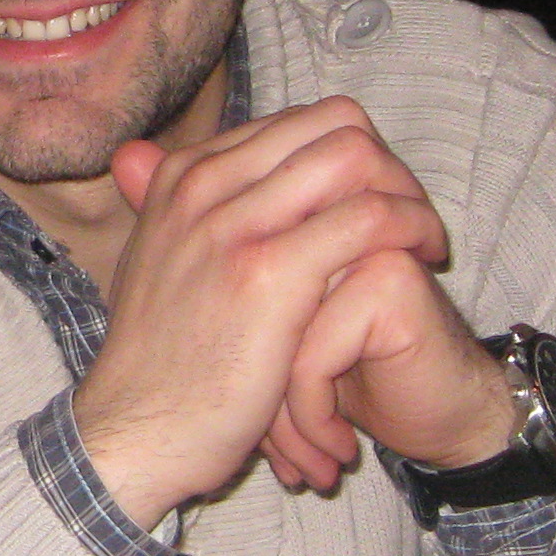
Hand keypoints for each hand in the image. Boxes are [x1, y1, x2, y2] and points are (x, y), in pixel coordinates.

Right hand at [71, 98, 516, 523]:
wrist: (135, 433)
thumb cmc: (156, 364)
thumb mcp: (147, 262)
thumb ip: (158, 206)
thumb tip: (135, 154)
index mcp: (183, 176)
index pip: (299, 122)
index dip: (353, 156)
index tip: (372, 203)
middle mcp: (204, 184)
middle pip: (335, 123)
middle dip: (388, 164)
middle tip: (408, 219)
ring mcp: (234, 224)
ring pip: (354, 156)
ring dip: (407, 193)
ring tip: (421, 241)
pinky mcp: (270, 272)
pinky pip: (367, 216)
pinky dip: (409, 228)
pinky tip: (419, 263)